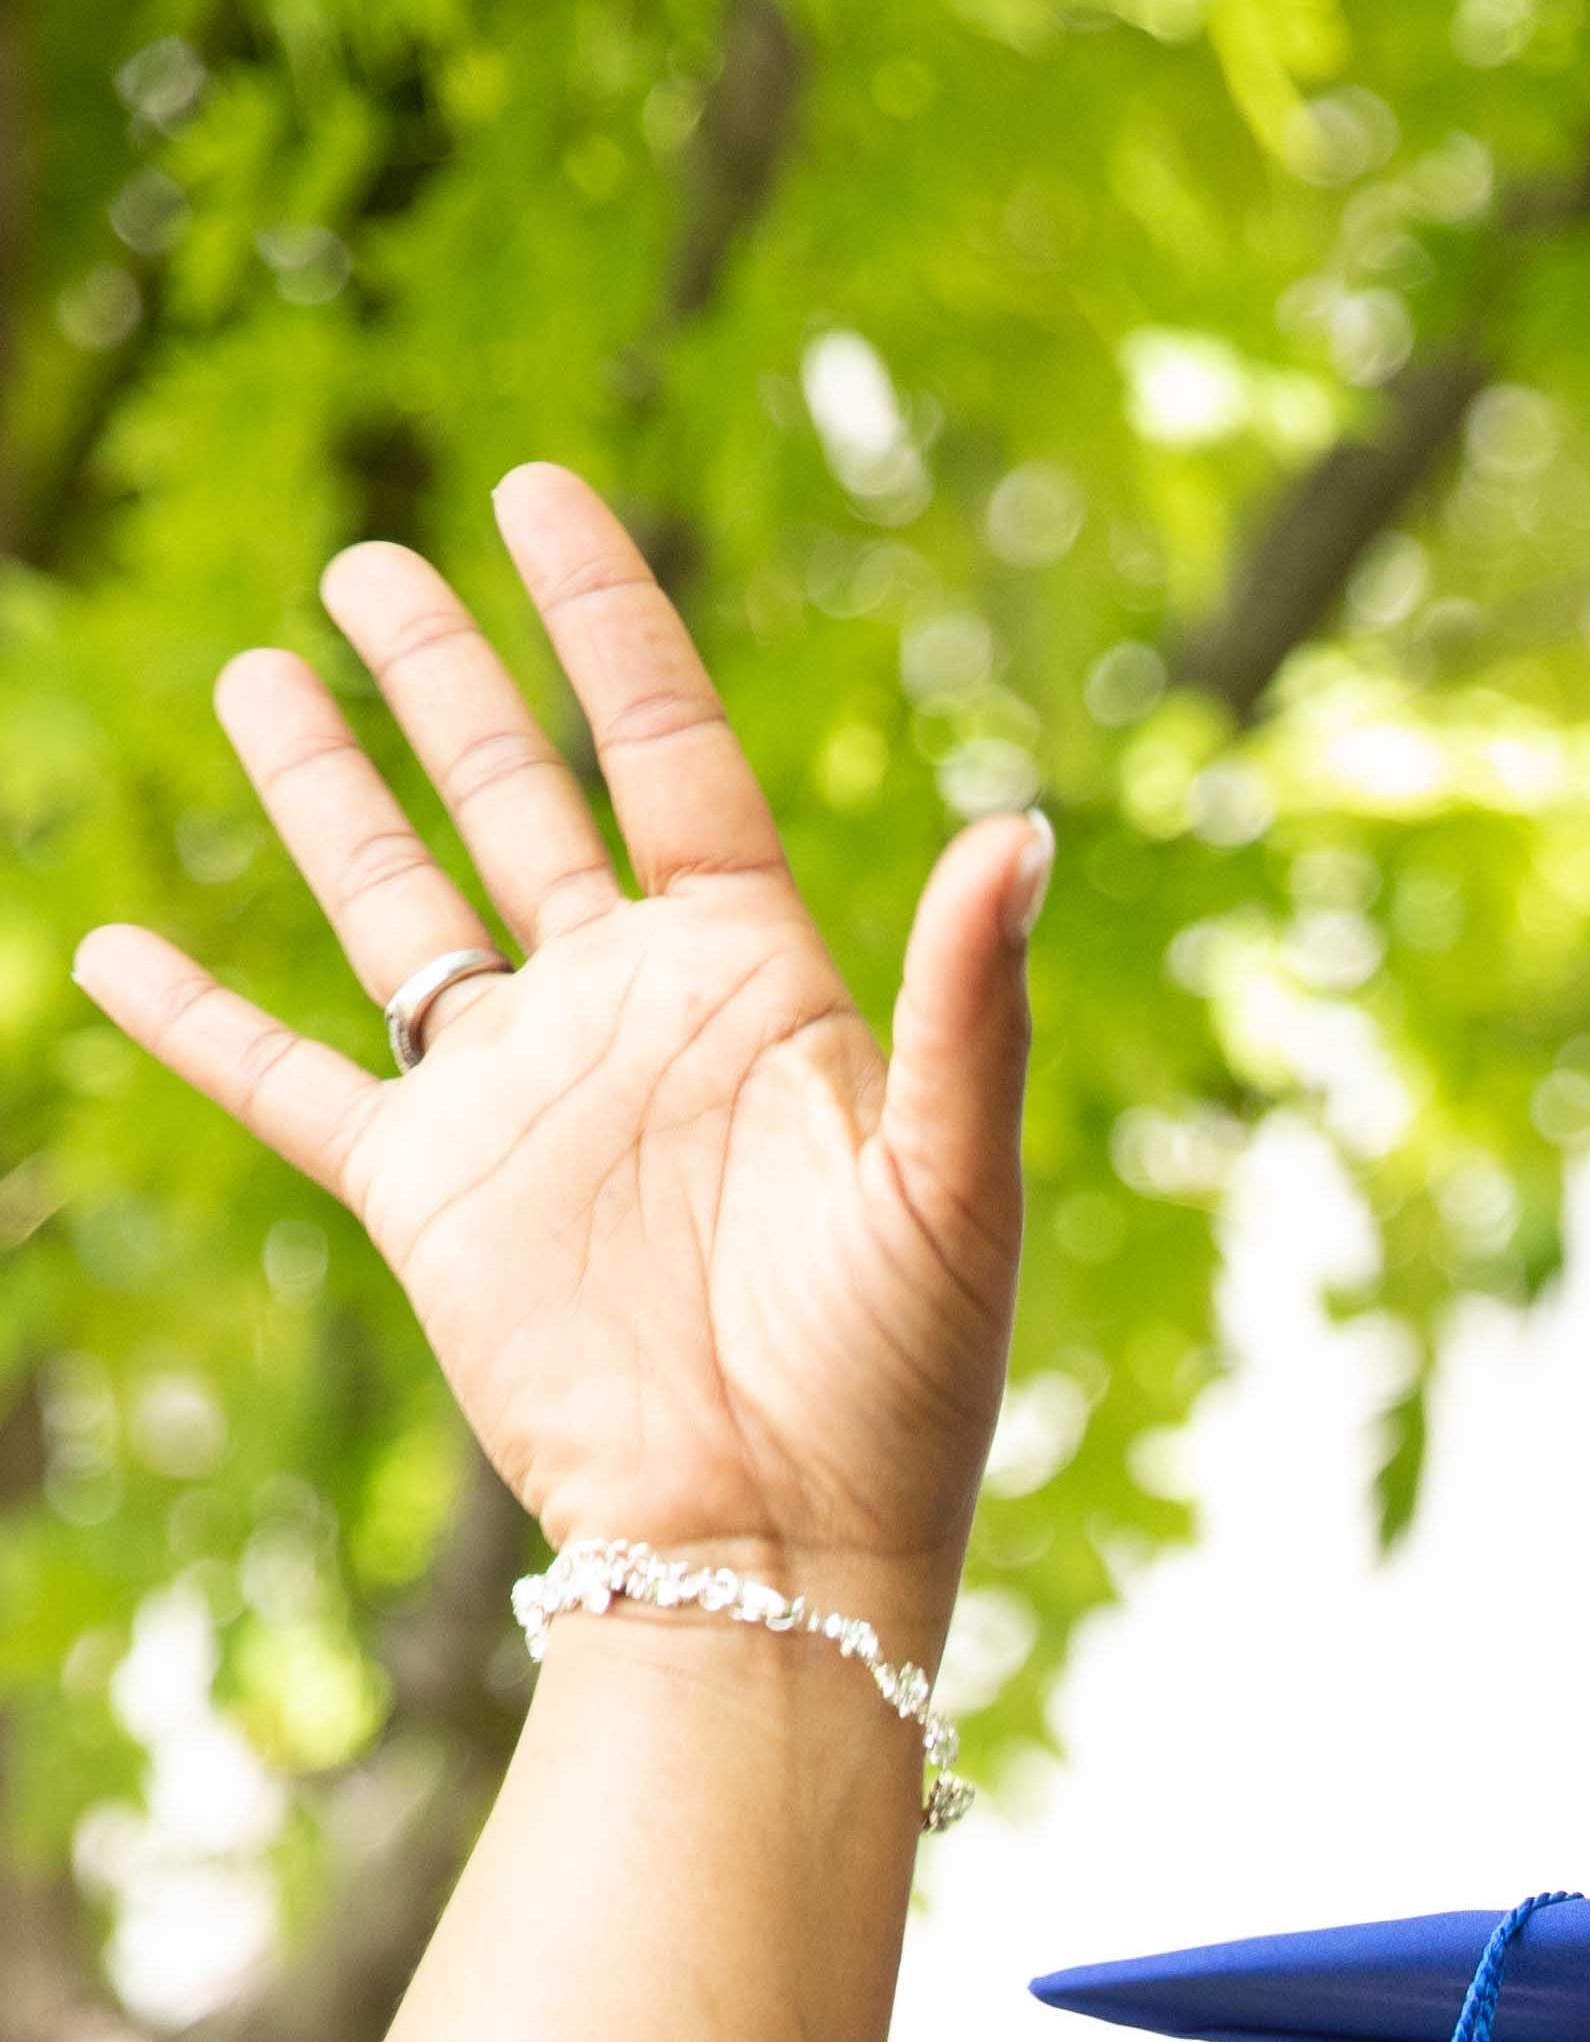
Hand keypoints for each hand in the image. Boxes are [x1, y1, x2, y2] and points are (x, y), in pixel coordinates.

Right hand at [70, 460, 1030, 1638]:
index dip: (604, 622)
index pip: (666, 754)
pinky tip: (115, 949)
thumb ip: (969, 1004)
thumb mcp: (955, 1180)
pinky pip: (291, 1087)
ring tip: (260, 669)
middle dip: (444, 678)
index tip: (538, 493)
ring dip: (327, 792)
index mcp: (754, 983)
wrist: (784, 1548)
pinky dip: (197, 1024)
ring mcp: (519, 1102)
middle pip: (517, 799)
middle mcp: (625, 1015)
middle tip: (368, 561)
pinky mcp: (430, 1200)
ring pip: (397, 904)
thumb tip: (1023, 831)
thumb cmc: (899, 1383)